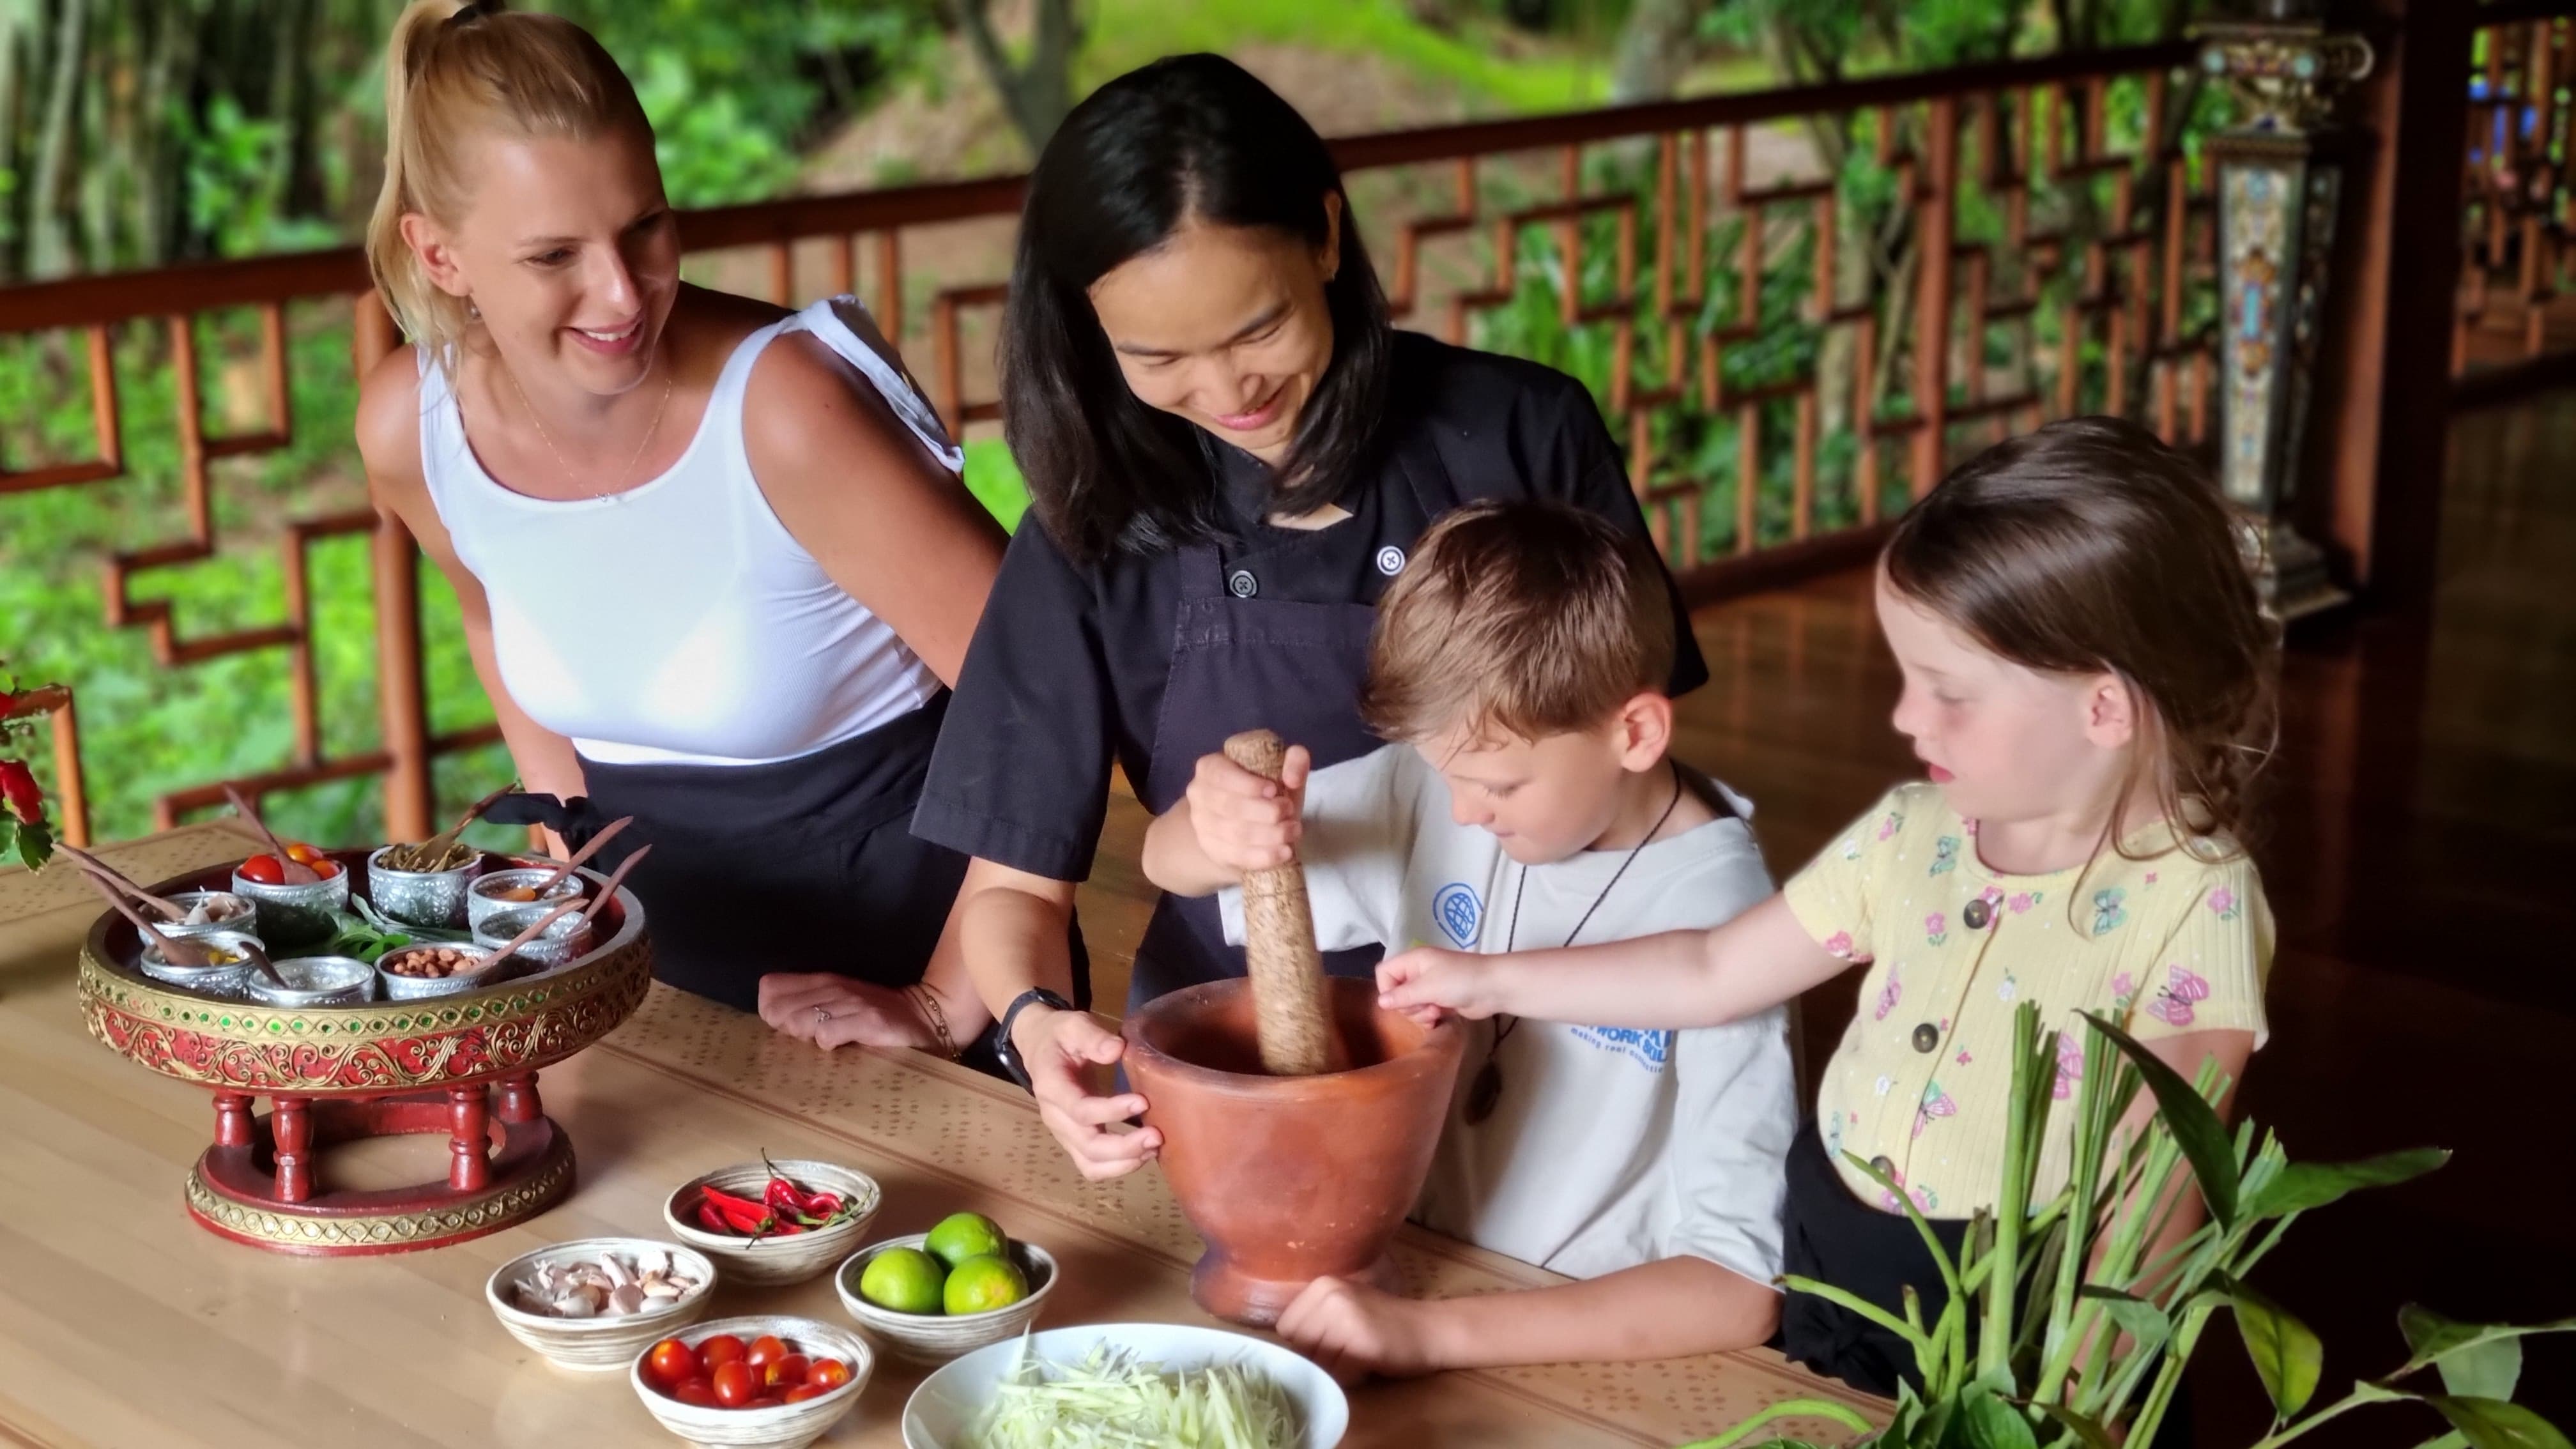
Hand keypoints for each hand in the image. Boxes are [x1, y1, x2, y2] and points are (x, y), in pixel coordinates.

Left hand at [758, 972, 935, 1050]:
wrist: (927, 1018)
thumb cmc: (877, 1018)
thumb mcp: (840, 1006)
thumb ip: (807, 1011)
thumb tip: (775, 1026)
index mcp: (822, 982)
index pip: (769, 988)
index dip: (771, 1012)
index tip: (786, 1028)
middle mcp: (833, 987)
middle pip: (777, 1010)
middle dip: (783, 1031)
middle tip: (806, 1041)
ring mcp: (852, 1003)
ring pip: (798, 1022)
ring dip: (804, 1039)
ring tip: (824, 1046)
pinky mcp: (870, 1022)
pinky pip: (827, 1035)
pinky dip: (827, 1047)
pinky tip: (840, 1051)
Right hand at [1014, 1004, 1160, 1180]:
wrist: (1040, 1048)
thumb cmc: (1060, 1035)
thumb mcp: (1073, 1025)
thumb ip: (1092, 1036)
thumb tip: (1117, 1050)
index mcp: (1051, 1087)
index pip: (1080, 1109)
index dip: (1112, 1111)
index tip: (1143, 1102)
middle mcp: (1055, 1117)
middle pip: (1087, 1146)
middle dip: (1124, 1147)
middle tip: (1157, 1135)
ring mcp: (1064, 1133)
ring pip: (1090, 1164)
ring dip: (1124, 1163)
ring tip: (1154, 1148)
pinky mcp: (1075, 1141)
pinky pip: (1094, 1166)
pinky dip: (1119, 1167)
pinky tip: (1144, 1153)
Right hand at [1184, 746, 1309, 876]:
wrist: (1250, 817)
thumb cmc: (1265, 787)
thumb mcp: (1282, 767)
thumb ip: (1295, 759)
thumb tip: (1292, 779)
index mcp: (1210, 767)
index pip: (1221, 775)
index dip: (1248, 785)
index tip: (1274, 791)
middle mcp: (1199, 795)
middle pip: (1230, 807)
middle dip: (1266, 812)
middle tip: (1289, 812)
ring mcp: (1202, 825)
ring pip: (1236, 834)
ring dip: (1270, 834)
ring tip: (1293, 830)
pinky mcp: (1213, 850)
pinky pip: (1238, 856)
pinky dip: (1264, 856)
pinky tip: (1285, 851)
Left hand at [1276, 1275, 1441, 1379]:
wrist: (1431, 1329)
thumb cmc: (1385, 1323)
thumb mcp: (1344, 1307)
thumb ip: (1314, 1320)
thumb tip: (1284, 1351)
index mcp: (1322, 1284)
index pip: (1285, 1327)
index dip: (1306, 1342)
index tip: (1331, 1342)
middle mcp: (1329, 1296)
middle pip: (1299, 1346)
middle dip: (1319, 1357)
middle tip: (1349, 1351)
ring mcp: (1344, 1318)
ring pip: (1317, 1362)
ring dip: (1336, 1369)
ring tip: (1360, 1357)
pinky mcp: (1360, 1343)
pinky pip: (1338, 1375)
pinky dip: (1351, 1378)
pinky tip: (1369, 1365)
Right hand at [1374, 945, 1494, 1023]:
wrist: (1494, 988)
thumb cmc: (1460, 981)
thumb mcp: (1428, 987)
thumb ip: (1402, 995)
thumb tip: (1381, 1002)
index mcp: (1413, 960)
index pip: (1385, 973)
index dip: (1387, 989)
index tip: (1399, 1001)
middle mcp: (1418, 972)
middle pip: (1396, 993)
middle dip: (1408, 1005)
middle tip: (1425, 1006)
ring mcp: (1430, 987)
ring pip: (1409, 1006)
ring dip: (1420, 1014)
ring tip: (1436, 1012)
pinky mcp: (1440, 1001)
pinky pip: (1423, 1013)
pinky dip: (1428, 1018)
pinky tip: (1439, 1018)